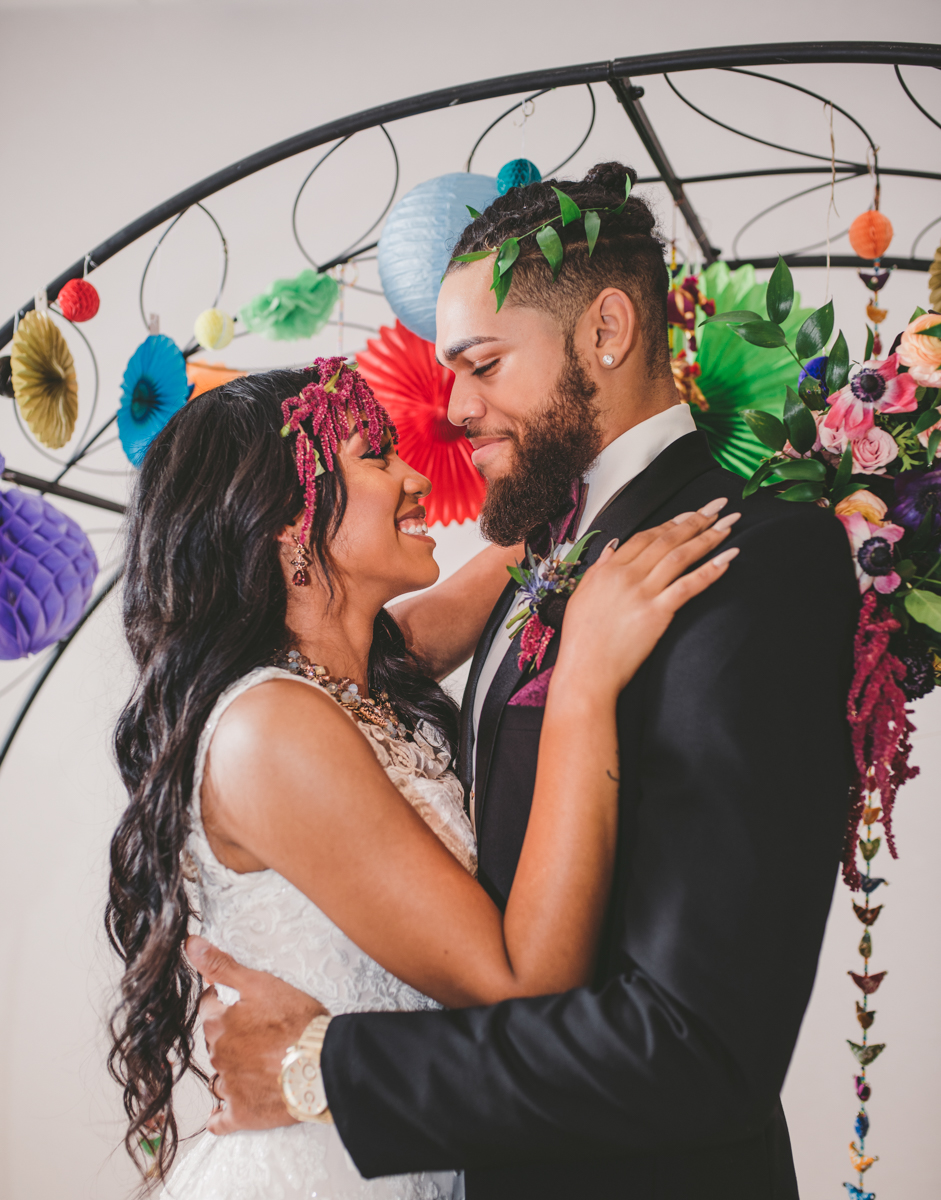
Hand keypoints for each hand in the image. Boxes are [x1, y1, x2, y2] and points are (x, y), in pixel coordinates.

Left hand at [186, 935, 326, 1133]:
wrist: (322, 1063)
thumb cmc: (296, 1021)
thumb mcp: (259, 983)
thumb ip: (222, 966)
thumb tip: (189, 945)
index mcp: (219, 1024)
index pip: (210, 1009)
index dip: (226, 1003)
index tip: (242, 1004)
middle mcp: (218, 1055)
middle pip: (215, 1041)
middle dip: (230, 1035)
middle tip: (257, 1031)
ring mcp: (229, 1086)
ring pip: (219, 1076)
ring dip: (230, 1070)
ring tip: (256, 1064)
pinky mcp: (243, 1113)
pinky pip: (222, 1118)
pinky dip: (224, 1114)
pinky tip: (228, 1109)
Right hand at [555, 499, 739, 697]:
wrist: (586, 672)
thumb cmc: (582, 642)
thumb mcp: (581, 597)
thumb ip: (599, 569)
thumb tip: (611, 549)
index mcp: (608, 570)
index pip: (645, 536)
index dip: (671, 522)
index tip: (691, 513)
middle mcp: (626, 576)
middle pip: (666, 539)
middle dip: (696, 520)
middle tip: (718, 507)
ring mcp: (642, 593)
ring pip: (680, 556)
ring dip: (708, 538)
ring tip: (729, 525)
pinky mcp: (657, 614)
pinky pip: (689, 586)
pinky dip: (710, 570)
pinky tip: (728, 558)